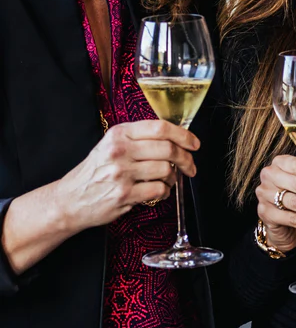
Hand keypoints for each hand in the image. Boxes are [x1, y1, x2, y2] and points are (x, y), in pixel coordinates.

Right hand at [56, 119, 198, 230]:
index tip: (194, 144)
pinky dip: (165, 192)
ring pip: (166, 169)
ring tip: (168, 180)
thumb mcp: (112, 144)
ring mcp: (121, 173)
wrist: (69, 200)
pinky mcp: (123, 194)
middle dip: (186, 158)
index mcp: (119, 133)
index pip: (160, 127)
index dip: (184, 135)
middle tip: (190, 166)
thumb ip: (140, 137)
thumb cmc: (96, 171)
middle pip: (168, 148)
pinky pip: (159, 189)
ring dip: (173, 177)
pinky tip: (159, 191)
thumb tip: (177, 137)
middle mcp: (120, 150)